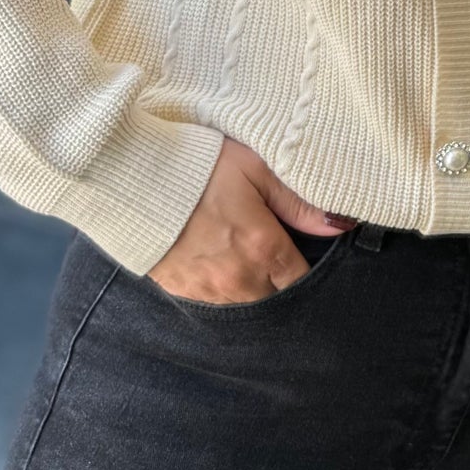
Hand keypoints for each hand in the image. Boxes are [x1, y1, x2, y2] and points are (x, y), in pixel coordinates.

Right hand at [147, 136, 354, 302]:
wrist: (131, 177)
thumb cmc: (198, 165)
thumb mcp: (255, 168)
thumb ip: (298, 201)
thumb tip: (338, 223)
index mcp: (263, 248)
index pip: (301, 281)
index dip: (309, 270)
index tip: (308, 256)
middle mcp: (239, 278)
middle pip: (276, 298)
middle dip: (282, 283)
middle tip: (278, 256)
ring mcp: (207, 289)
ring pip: (245, 304)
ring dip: (253, 288)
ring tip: (248, 259)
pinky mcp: (181, 290)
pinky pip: (214, 303)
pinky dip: (224, 290)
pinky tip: (220, 265)